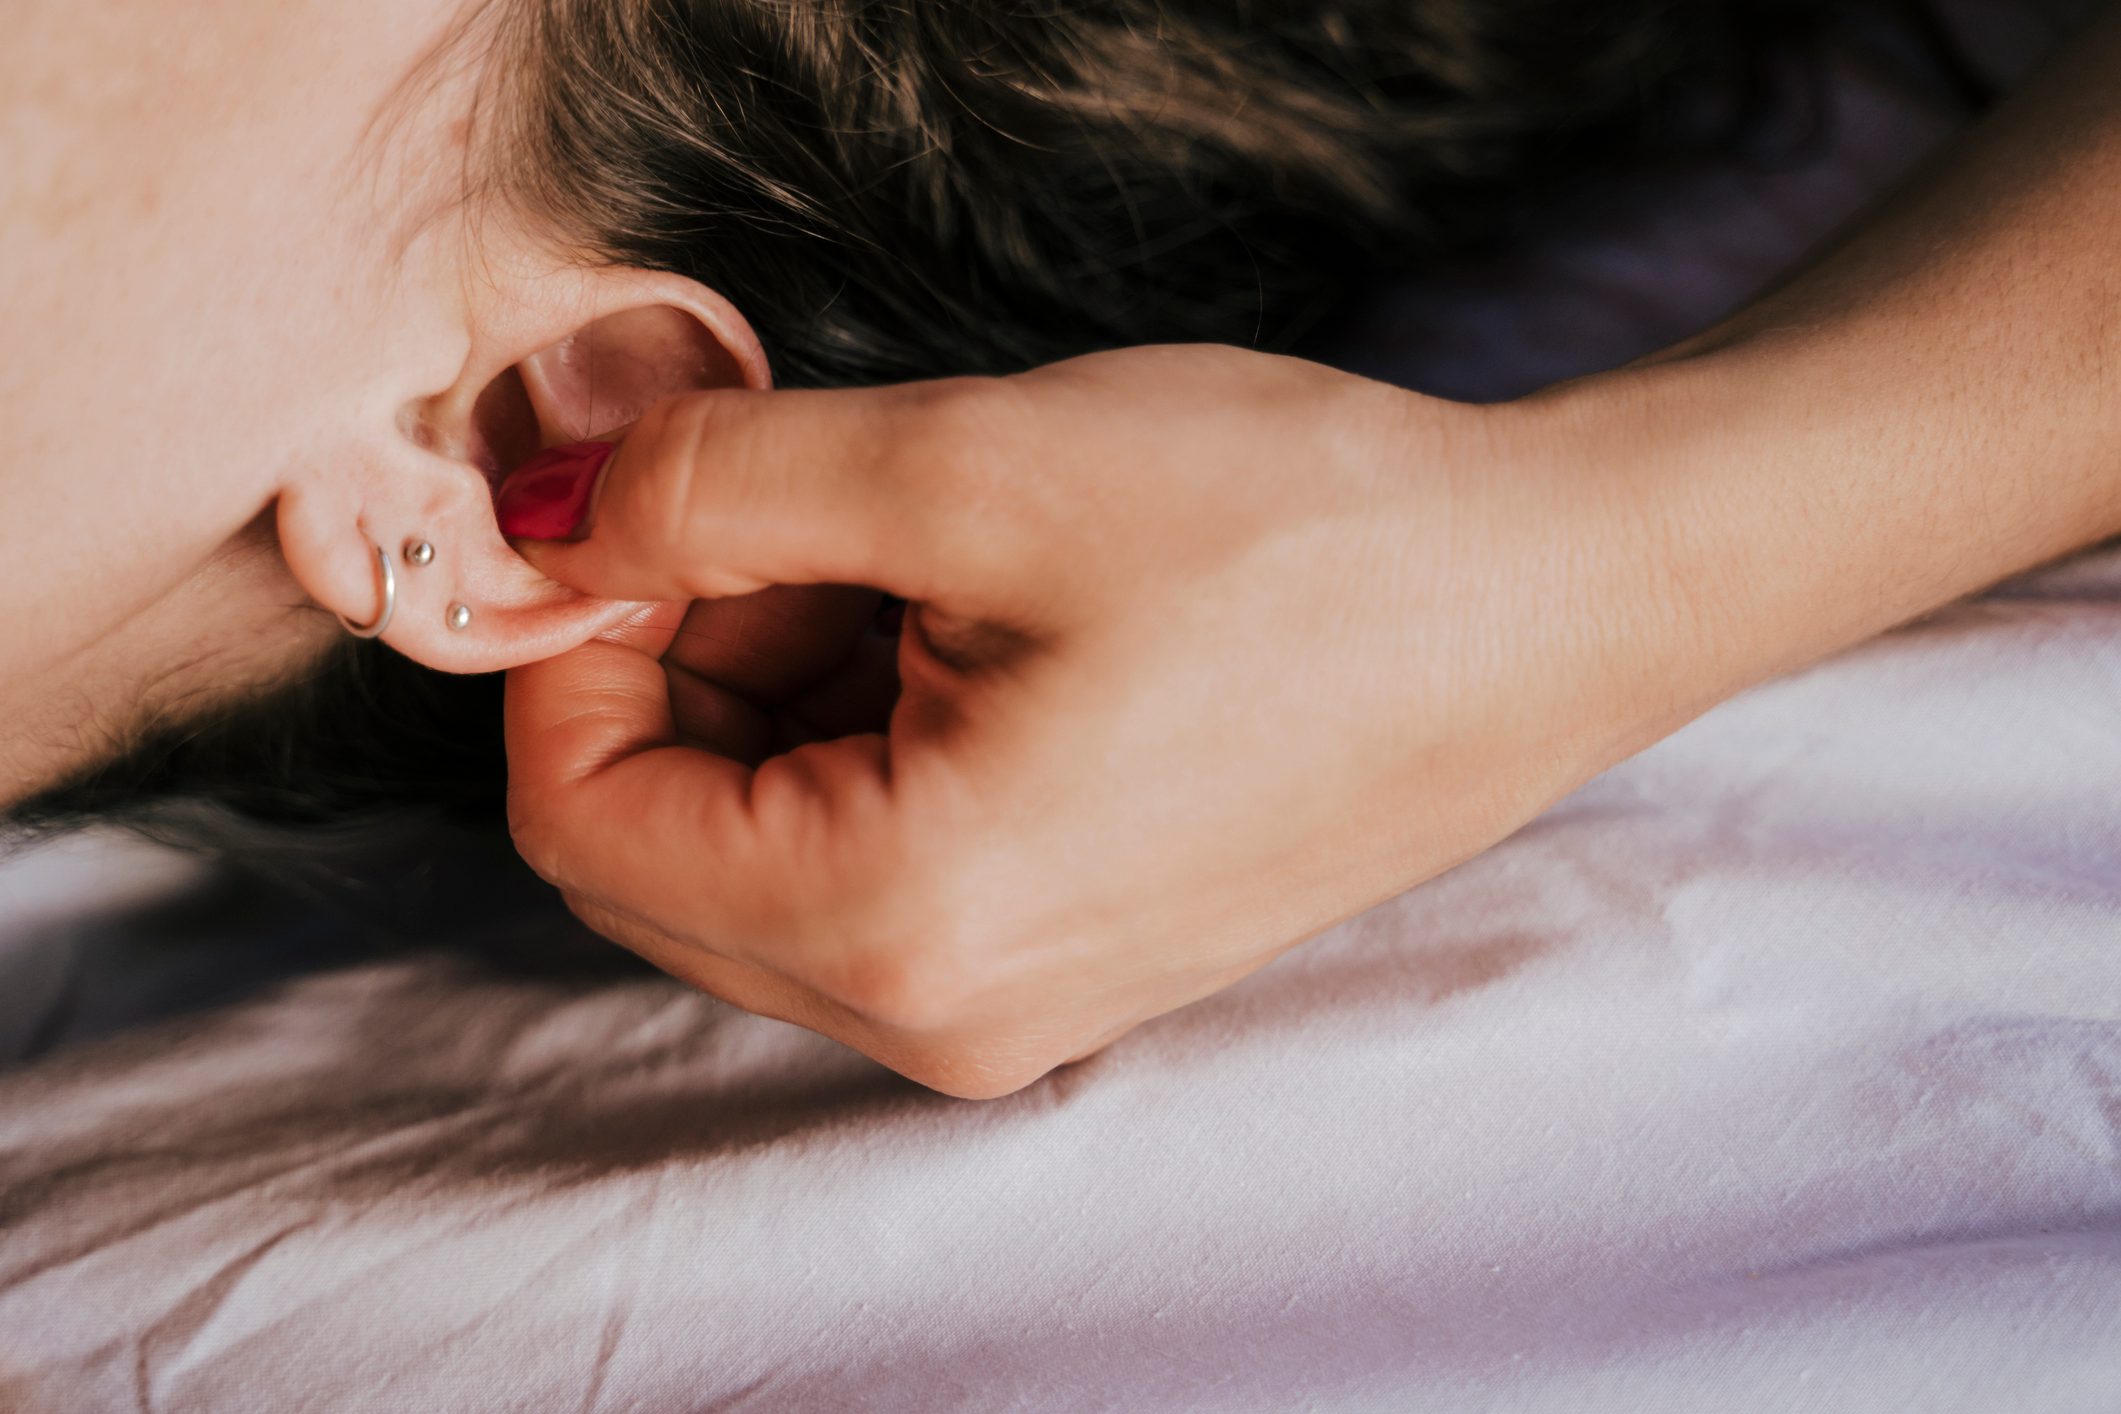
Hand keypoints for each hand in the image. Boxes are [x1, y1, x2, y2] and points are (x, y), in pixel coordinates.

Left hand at [501, 345, 1691, 1096]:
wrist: (1551, 599)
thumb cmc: (1304, 535)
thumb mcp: (971, 466)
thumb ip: (715, 490)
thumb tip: (555, 516)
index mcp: (904, 920)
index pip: (585, 822)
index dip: (574, 644)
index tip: (649, 509)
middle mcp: (948, 1013)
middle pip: (671, 850)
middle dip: (689, 660)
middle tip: (803, 509)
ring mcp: (1019, 1004)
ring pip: (773, 852)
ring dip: (786, 686)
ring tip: (926, 552)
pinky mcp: (1077, 958)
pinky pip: (885, 863)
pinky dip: (873, 730)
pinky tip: (981, 616)